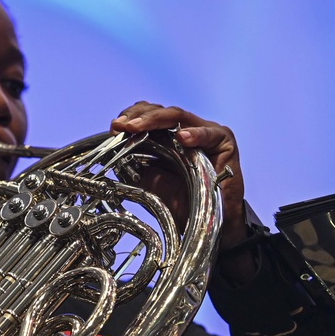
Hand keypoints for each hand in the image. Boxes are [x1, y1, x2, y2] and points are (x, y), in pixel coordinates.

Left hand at [110, 102, 248, 249]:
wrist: (207, 222)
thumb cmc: (181, 202)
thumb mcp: (149, 182)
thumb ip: (134, 165)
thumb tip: (112, 152)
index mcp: (166, 137)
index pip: (146, 118)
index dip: (130, 119)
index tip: (114, 129)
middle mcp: (184, 129)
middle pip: (159, 113)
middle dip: (138, 117)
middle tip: (122, 126)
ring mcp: (204, 132)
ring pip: (178, 117)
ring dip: (155, 120)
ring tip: (137, 127)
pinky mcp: (223, 141)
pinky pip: (209, 134)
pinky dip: (196, 134)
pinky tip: (183, 137)